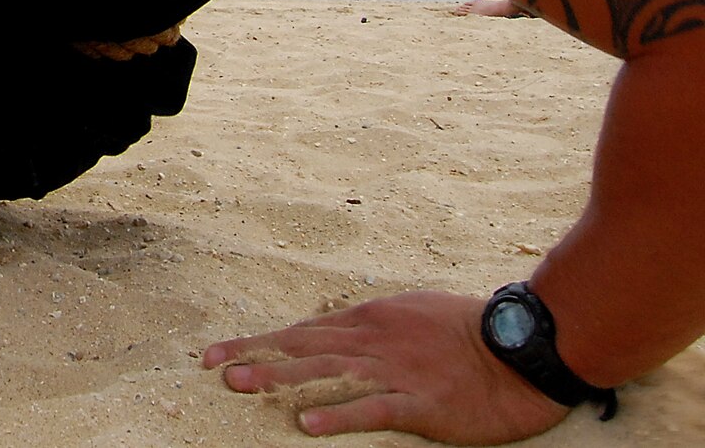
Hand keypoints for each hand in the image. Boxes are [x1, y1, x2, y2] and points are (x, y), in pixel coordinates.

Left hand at [203, 290, 568, 441]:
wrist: (522, 350)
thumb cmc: (469, 331)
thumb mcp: (410, 313)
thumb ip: (370, 325)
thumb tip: (331, 332)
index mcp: (369, 318)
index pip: (302, 331)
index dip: (258, 342)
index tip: (217, 352)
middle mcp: (373, 340)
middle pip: (302, 348)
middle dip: (255, 357)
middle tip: (213, 367)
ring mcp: (395, 371)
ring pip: (326, 372)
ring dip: (281, 380)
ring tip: (240, 385)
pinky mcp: (421, 402)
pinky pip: (373, 409)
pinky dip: (339, 415)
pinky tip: (308, 423)